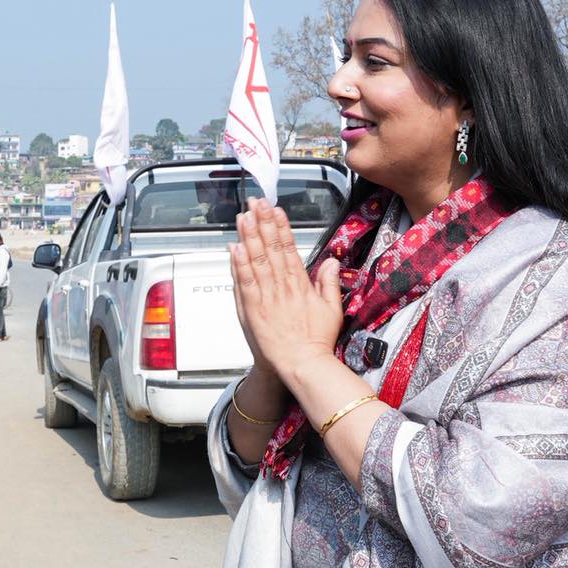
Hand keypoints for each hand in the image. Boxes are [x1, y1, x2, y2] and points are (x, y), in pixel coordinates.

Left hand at [229, 198, 343, 394]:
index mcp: (300, 284)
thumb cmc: (316, 341)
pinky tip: (235, 248)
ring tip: (244, 217)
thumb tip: (331, 262)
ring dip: (249, 236)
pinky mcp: (253, 309)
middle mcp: (282, 287)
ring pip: (256, 260)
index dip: (281, 226)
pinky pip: (245, 282)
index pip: (289, 248)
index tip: (275, 209)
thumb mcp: (332, 309)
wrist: (303, 365)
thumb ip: (329, 283)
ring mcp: (267, 297)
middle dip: (263, 223)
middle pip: (271, 248)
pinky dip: (239, 264)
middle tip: (256, 203)